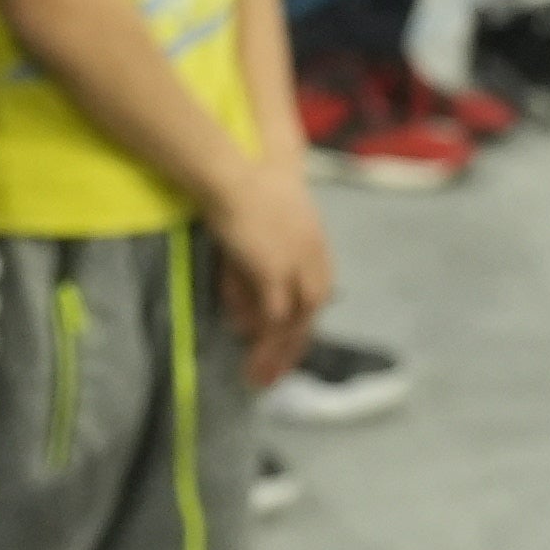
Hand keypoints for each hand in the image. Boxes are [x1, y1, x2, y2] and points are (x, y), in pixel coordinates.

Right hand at [208, 156, 335, 388]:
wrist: (233, 173)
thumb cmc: (240, 188)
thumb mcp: (257, 229)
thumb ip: (254, 269)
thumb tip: (246, 309)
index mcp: (315, 243)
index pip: (317, 291)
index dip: (304, 320)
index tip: (291, 343)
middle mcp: (313, 257)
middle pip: (312, 310)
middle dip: (296, 344)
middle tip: (279, 372)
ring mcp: (296, 265)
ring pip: (296, 319)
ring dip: (280, 351)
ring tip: (263, 376)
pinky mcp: (275, 272)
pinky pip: (274, 316)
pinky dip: (265, 339)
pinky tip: (254, 356)